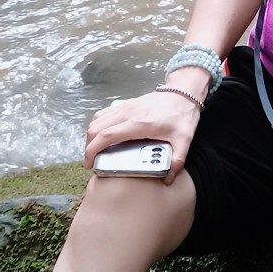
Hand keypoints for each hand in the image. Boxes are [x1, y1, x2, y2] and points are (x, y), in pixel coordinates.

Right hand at [84, 86, 202, 180]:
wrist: (183, 92)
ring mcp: (125, 106)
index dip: (93, 150)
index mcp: (138, 124)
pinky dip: (97, 125)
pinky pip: (104, 113)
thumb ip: (177, 160)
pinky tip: (104, 135)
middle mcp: (127, 113)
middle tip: (92, 161)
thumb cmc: (183, 115)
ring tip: (96, 150)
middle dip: (88, 146)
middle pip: (96, 128)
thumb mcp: (184, 139)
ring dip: (91, 135)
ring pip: (97, 119)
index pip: (107, 135)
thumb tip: (168, 179)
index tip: (90, 164)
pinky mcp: (125, 103)